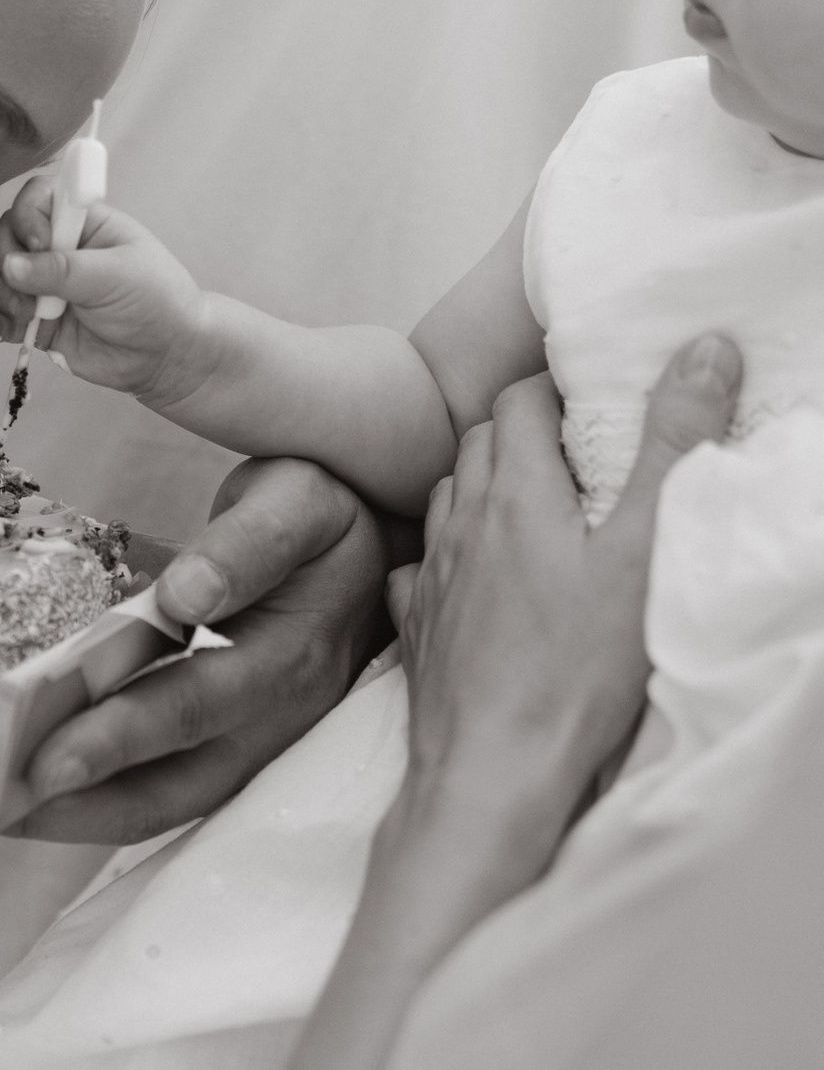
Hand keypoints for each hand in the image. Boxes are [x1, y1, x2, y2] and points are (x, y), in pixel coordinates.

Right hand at [0, 174, 211, 410]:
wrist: (166, 356)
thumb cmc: (156, 302)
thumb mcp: (115, 276)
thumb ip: (62, 270)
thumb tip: (10, 267)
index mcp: (81, 223)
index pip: (36, 200)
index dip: (27, 217)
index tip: (40, 243)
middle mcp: (57, 249)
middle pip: (7, 238)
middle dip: (8, 262)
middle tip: (32, 287)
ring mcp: (44, 287)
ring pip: (0, 278)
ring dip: (3, 296)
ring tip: (30, 316)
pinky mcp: (36, 322)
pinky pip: (1, 319)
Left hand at [6, 457, 395, 844]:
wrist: (377, 547)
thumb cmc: (326, 516)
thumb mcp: (301, 501)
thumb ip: (249, 543)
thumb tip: (187, 596)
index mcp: (290, 655)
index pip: (196, 703)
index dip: (121, 734)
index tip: (50, 757)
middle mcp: (277, 717)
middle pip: (176, 776)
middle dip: (85, 794)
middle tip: (2, 798)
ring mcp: (261, 745)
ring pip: (170, 801)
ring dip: (86, 815)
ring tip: (4, 811)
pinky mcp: (241, 753)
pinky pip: (169, 793)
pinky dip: (102, 804)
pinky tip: (39, 802)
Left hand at [287, 335, 743, 1069]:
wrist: (494, 771)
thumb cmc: (576, 671)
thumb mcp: (646, 550)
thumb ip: (672, 446)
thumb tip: (703, 350)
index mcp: (517, 494)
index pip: (519, 400)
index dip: (555, 386)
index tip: (596, 396)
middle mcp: (462, 524)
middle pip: (478, 442)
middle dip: (522, 427)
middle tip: (576, 443)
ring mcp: (434, 577)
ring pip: (447, 499)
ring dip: (483, 484)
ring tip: (533, 501)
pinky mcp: (419, 629)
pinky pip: (424, 569)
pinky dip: (448, 555)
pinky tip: (471, 575)